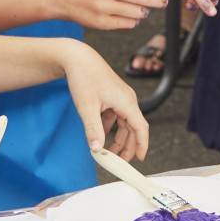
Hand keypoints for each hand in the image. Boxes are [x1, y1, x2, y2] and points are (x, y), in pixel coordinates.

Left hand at [61, 42, 149, 160]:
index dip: (142, 144)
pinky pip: (117, 116)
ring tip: (107, 152)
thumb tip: (97, 150)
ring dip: (118, 138)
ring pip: (125, 123)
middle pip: (133, 128)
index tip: (140, 159)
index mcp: (126, 102)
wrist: (78, 58)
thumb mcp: (87, 107)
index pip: (141, 128)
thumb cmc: (84, 77)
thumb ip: (93, 130)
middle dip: (127, 146)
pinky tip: (100, 133)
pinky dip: (110, 127)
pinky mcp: (113, 95)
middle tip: (119, 161)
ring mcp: (121, 97)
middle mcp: (127, 99)